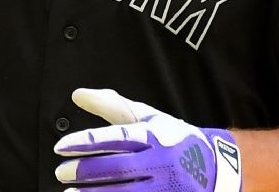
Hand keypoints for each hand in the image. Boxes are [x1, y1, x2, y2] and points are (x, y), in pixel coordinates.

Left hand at [54, 88, 242, 191]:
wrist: (218, 168)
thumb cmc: (174, 139)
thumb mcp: (148, 118)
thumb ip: (112, 105)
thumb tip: (77, 95)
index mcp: (155, 135)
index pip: (116, 137)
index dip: (86, 142)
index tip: (61, 147)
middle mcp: (162, 161)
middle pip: (118, 167)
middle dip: (85, 171)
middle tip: (60, 172)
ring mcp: (167, 186)